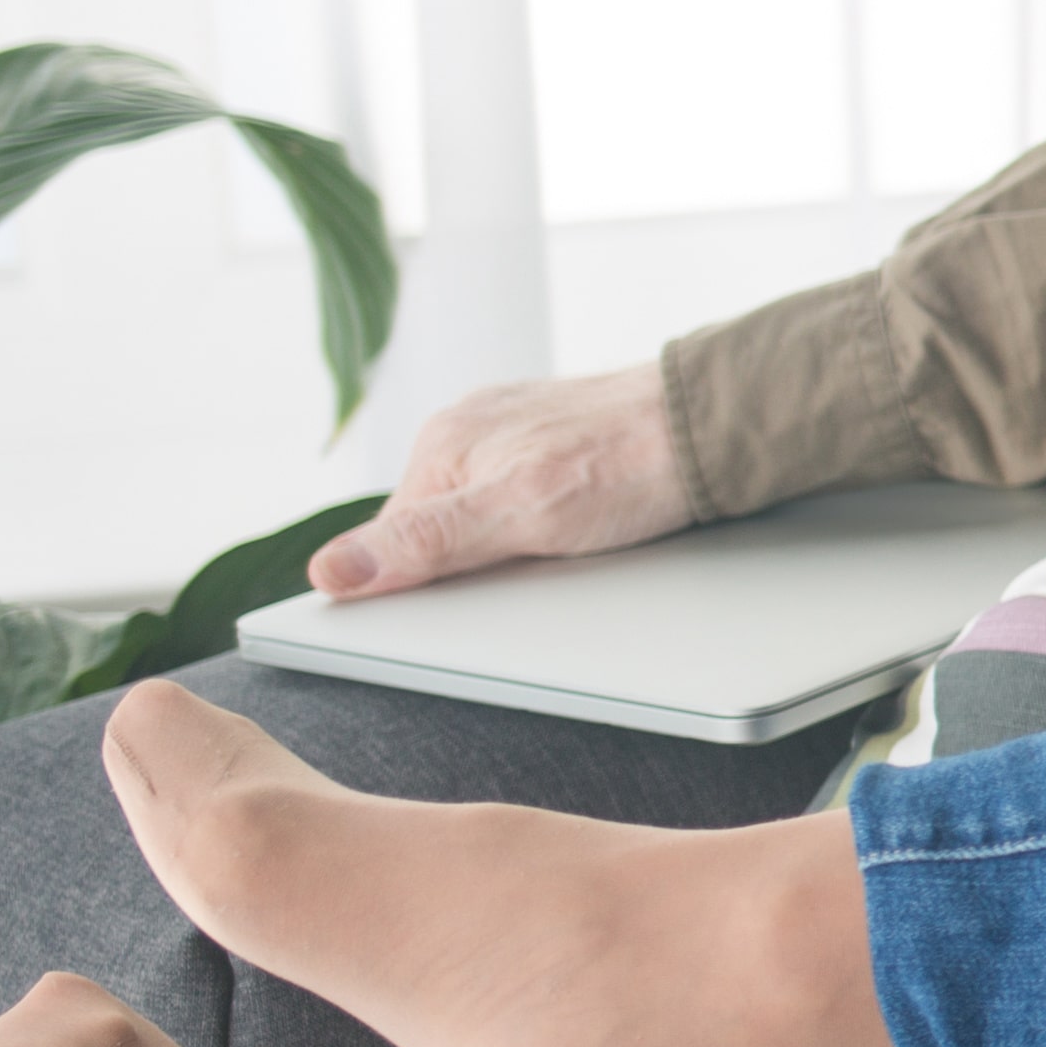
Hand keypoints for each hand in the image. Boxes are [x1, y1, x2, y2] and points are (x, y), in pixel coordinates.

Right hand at [307, 365, 689, 599]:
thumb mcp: (518, 515)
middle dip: (466, 569)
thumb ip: (426, 541)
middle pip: (438, 531)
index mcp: (443, 445)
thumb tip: (330, 568)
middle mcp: (470, 433)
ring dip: (507, 550)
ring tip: (560, 556)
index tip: (434, 621)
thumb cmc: (627, 464)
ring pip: (483, 519)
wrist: (715, 425)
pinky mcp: (557, 447)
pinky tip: (579, 538)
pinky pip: (525, 502)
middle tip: (518, 586)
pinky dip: (543, 530)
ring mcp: (515, 436)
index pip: (390, 541)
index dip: (410, 589)